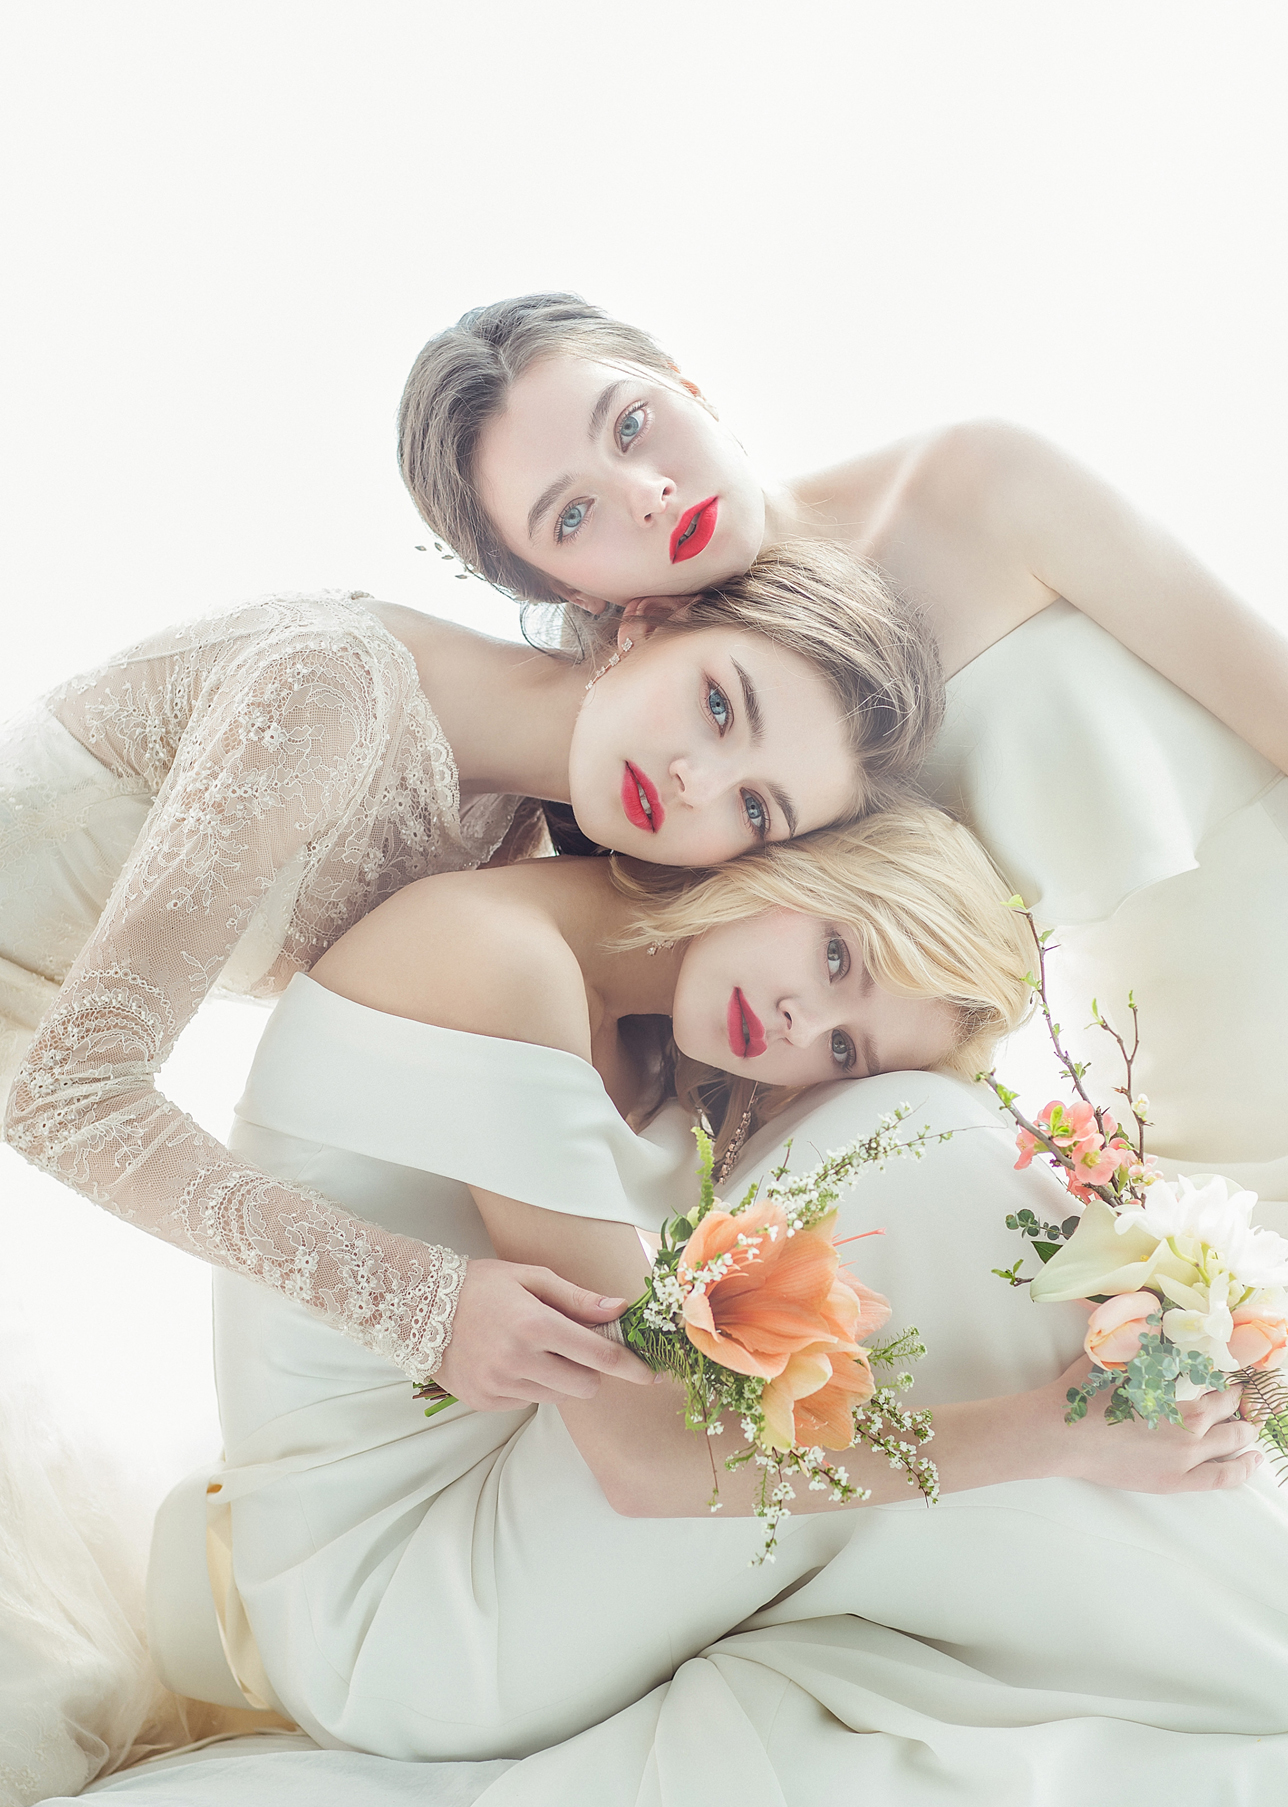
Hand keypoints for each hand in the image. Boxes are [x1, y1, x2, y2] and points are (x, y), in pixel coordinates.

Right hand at [433, 1258, 656, 1411]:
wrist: (420, 1307)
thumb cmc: (482, 1285)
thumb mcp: (531, 1278)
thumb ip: (578, 1298)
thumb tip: (620, 1310)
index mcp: (535, 1324)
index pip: (599, 1355)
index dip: (631, 1366)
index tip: (651, 1374)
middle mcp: (518, 1360)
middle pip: (585, 1386)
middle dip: (590, 1371)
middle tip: (573, 1347)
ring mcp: (499, 1385)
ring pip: (558, 1398)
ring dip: (561, 1379)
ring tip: (537, 1351)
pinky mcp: (485, 1402)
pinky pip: (527, 1403)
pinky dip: (531, 1386)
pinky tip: (512, 1362)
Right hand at [1040, 1356, 1262, 1493]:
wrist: (1062, 1434)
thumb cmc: (1085, 1394)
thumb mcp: (1114, 1356)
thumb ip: (1140, 1338)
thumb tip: (1152, 1311)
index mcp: (1177, 1393)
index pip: (1216, 1385)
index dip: (1223, 1379)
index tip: (1225, 1376)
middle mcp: (1190, 1427)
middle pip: (1228, 1413)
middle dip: (1236, 1403)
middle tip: (1239, 1397)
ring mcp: (1184, 1459)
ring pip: (1231, 1444)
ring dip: (1244, 1432)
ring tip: (1250, 1426)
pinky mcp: (1174, 1482)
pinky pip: (1221, 1478)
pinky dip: (1242, 1468)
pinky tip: (1252, 1460)